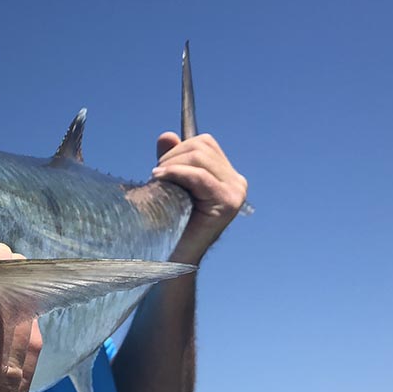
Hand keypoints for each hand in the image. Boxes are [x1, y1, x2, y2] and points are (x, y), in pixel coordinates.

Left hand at [151, 132, 247, 265]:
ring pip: (200, 157)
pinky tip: (160, 178)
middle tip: (156, 176)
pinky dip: (177, 173)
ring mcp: (235, 192)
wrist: (173, 256)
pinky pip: (200, 176)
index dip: (178, 148)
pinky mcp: (227, 203)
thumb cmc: (169, 222)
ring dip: (172, 164)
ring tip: (158, 180)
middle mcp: (236, 182)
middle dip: (173, 156)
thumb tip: (167, 135)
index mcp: (226, 176)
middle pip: (202, 145)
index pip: (205, 143)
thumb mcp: (170, 184)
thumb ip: (171, 159)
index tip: (160, 167)